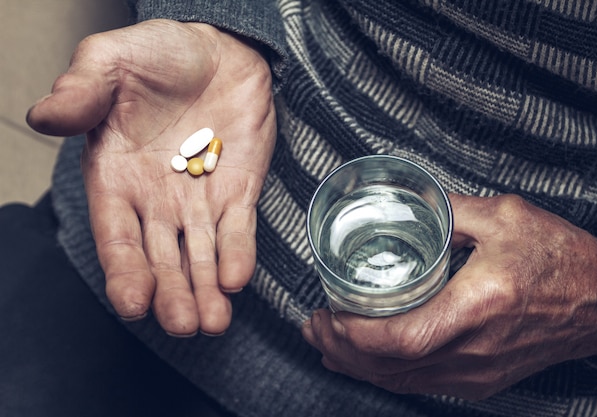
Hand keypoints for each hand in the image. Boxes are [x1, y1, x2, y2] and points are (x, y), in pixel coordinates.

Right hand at [27, 20, 275, 335]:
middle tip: (182, 323)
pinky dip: (238, 254)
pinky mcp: (239, 192)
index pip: (117, 235)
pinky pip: (238, 230)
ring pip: (200, 255)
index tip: (131, 302)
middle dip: (171, 293)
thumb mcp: (112, 61)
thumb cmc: (160, 56)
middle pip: (161, 258)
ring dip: (206, 289)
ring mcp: (200, 201)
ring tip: (212, 321)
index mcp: (117, 179)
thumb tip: (44, 115)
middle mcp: (156, 201)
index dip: (123, 270)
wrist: (218, 50)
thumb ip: (82, 91)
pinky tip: (237, 280)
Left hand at [302, 194, 596, 398]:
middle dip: (343, 352)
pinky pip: (423, 384)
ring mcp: (480, 372)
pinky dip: (387, 374)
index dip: (356, 335)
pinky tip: (367, 361)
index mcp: (479, 305)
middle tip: (312, 327)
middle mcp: (476, 349)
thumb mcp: (506, 216)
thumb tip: (408, 202)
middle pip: (393, 368)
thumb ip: (450, 208)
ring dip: (358, 366)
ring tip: (327, 343)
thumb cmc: (561, 257)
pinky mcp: (483, 380)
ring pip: (404, 381)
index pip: (403, 338)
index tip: (327, 315)